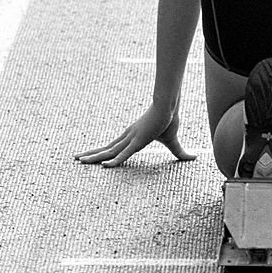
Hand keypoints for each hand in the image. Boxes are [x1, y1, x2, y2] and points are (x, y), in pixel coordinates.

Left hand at [74, 104, 195, 167]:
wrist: (170, 106)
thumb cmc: (170, 119)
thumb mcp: (173, 141)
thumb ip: (180, 152)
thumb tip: (194, 158)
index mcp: (132, 136)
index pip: (113, 147)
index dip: (102, 152)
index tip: (90, 156)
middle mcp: (127, 137)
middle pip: (106, 149)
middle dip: (91, 154)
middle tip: (76, 158)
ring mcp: (131, 139)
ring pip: (109, 152)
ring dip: (94, 157)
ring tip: (79, 161)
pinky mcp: (138, 141)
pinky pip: (124, 154)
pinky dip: (115, 161)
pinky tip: (105, 166)